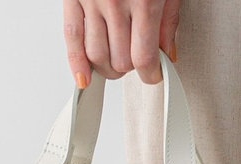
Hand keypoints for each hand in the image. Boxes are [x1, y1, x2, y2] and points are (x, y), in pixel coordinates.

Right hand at [62, 0, 179, 88]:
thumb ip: (169, 19)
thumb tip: (167, 55)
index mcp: (145, 0)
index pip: (144, 59)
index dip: (151, 74)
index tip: (154, 75)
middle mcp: (116, 2)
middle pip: (120, 61)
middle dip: (130, 68)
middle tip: (135, 58)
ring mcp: (93, 1)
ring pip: (97, 57)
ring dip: (107, 68)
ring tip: (116, 60)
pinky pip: (72, 37)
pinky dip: (76, 63)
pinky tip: (84, 78)